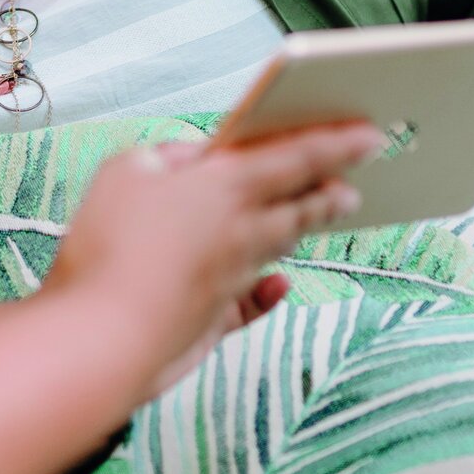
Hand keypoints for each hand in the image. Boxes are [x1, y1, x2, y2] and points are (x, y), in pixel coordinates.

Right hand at [46, 124, 381, 400]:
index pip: (296, 158)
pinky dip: (270, 290)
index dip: (336, 144)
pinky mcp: (214, 321)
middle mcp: (242, 233)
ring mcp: (232, 280)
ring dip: (303, 228)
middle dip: (329, 193)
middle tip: (352, 188)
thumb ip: (165, 156)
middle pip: (299, 208)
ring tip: (318, 216)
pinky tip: (279, 284)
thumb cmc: (109, 245)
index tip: (370, 136)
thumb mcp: (126, 170)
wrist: (104, 337)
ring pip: (279, 248)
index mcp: (227, 187)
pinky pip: (253, 302)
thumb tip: (191, 159)